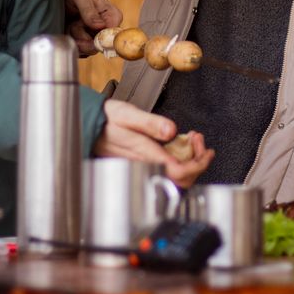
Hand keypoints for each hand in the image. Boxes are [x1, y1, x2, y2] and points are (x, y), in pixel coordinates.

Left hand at [65, 0, 121, 56]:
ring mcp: (97, 38)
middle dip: (82, 37)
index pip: (113, 33)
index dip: (99, 36)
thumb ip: (89, 11)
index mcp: (113, 16)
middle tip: (73, 25)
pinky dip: (72, 42)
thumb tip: (100, 26)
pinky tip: (69, 31)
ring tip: (71, 25)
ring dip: (76, 38)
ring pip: (88, 49)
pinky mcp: (88, 44)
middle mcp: (108, 30)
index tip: (86, 29)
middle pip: (99, 45)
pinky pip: (81, 51)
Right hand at [93, 101, 214, 187]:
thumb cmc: (105, 120)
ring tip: (193, 141)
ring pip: (175, 177)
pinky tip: (181, 145)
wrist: (88, 126)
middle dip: (198, 162)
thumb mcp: (126, 114)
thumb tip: (171, 130)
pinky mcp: (144, 164)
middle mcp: (145, 165)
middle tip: (201, 143)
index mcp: (144, 154)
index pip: (179, 172)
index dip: (198, 163)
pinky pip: (167, 170)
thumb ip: (149, 123)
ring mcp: (145, 167)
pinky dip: (180, 159)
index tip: (205, 150)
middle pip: (181, 180)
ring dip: (190, 160)